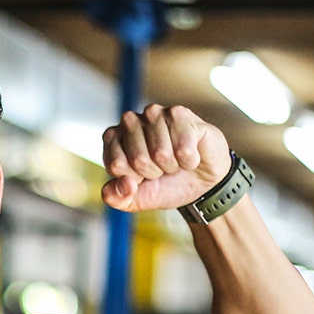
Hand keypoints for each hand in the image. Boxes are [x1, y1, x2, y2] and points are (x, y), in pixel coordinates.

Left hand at [100, 105, 231, 212]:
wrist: (200, 183)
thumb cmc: (165, 184)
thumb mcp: (135, 200)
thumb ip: (117, 198)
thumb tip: (126, 183)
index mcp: (112, 138)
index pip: (116, 165)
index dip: (133, 178)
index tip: (142, 175)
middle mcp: (130, 121)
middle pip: (138, 159)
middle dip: (153, 172)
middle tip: (161, 168)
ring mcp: (155, 114)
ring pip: (160, 153)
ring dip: (172, 165)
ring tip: (175, 159)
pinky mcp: (181, 114)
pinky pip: (183, 149)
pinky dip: (189, 161)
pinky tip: (190, 153)